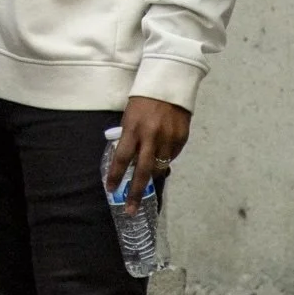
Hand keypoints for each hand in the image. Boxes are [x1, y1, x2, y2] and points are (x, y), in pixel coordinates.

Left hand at [106, 96, 190, 214]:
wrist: (169, 84)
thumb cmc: (143, 100)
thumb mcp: (130, 116)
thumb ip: (130, 137)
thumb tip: (128, 160)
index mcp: (134, 128)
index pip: (122, 157)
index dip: (116, 175)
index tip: (111, 189)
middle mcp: (151, 136)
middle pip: (142, 171)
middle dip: (135, 193)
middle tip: (131, 209)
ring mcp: (168, 138)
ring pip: (159, 167)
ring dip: (152, 176)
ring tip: (148, 180)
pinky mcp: (182, 139)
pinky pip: (171, 156)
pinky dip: (165, 160)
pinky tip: (162, 156)